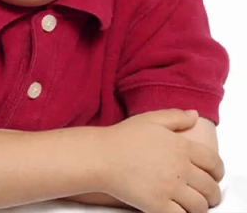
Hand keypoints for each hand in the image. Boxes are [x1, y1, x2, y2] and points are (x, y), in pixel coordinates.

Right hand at [101, 109, 223, 212]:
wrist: (100, 157)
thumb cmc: (121, 137)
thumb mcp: (149, 120)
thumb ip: (175, 116)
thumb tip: (195, 115)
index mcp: (181, 147)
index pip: (213, 163)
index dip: (218, 171)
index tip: (214, 176)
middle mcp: (180, 168)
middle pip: (210, 187)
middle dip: (212, 193)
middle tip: (207, 195)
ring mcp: (169, 188)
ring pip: (199, 206)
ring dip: (200, 207)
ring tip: (193, 205)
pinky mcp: (157, 205)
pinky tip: (178, 211)